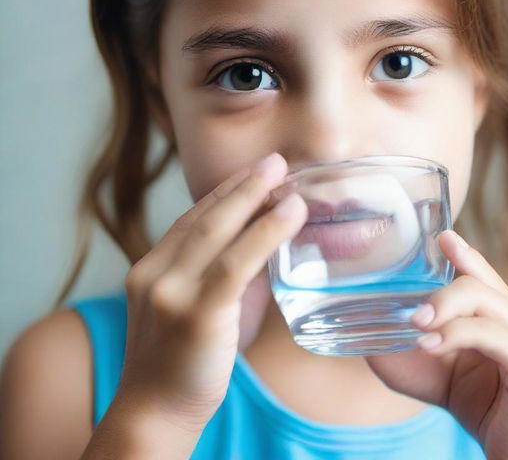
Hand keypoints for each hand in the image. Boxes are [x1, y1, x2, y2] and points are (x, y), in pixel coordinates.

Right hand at [115, 152, 306, 433]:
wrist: (153, 415)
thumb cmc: (179, 364)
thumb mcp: (189, 308)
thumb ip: (218, 276)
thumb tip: (264, 247)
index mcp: (150, 269)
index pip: (191, 219)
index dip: (225, 192)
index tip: (253, 173)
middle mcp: (155, 273)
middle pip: (203, 216)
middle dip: (241, 183)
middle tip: (273, 161)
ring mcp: (172, 292)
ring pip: (218, 231)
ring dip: (254, 196)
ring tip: (282, 174)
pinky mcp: (196, 313)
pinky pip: (236, 263)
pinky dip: (266, 233)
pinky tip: (290, 214)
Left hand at [365, 230, 507, 459]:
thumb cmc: (478, 412)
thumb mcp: (430, 375)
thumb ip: (403, 351)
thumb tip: (362, 332)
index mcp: (504, 319)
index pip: (484, 276)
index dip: (464, 254)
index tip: (442, 237)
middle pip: (481, 284)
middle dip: (443, 289)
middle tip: (412, 313)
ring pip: (486, 302)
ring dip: (446, 308)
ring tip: (416, 326)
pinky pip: (494, 335)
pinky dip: (458, 334)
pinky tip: (432, 345)